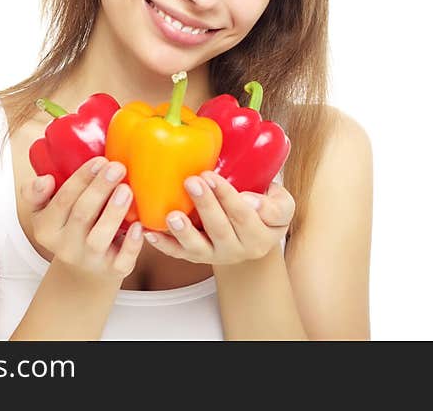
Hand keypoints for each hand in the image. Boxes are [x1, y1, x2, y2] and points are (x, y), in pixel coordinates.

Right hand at [19, 156, 144, 283]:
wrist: (84, 269)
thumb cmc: (69, 228)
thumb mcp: (44, 212)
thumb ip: (36, 193)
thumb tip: (45, 179)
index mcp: (46, 229)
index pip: (62, 200)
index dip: (81, 179)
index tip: (100, 161)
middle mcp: (65, 247)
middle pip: (81, 214)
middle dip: (99, 188)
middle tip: (117, 167)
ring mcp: (90, 260)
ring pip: (99, 237)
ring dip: (113, 211)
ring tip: (126, 189)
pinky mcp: (113, 271)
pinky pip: (122, 260)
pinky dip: (132, 244)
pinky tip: (139, 225)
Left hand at [142, 170, 294, 264]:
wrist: (252, 235)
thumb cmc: (265, 212)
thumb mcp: (281, 206)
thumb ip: (275, 204)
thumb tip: (249, 202)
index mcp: (260, 236)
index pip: (244, 215)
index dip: (227, 197)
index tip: (212, 176)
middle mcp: (237, 250)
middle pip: (220, 229)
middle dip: (205, 205)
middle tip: (192, 181)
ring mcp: (214, 255)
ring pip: (198, 248)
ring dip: (183, 231)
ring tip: (172, 215)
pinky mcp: (195, 257)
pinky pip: (178, 254)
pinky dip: (164, 245)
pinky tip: (151, 233)